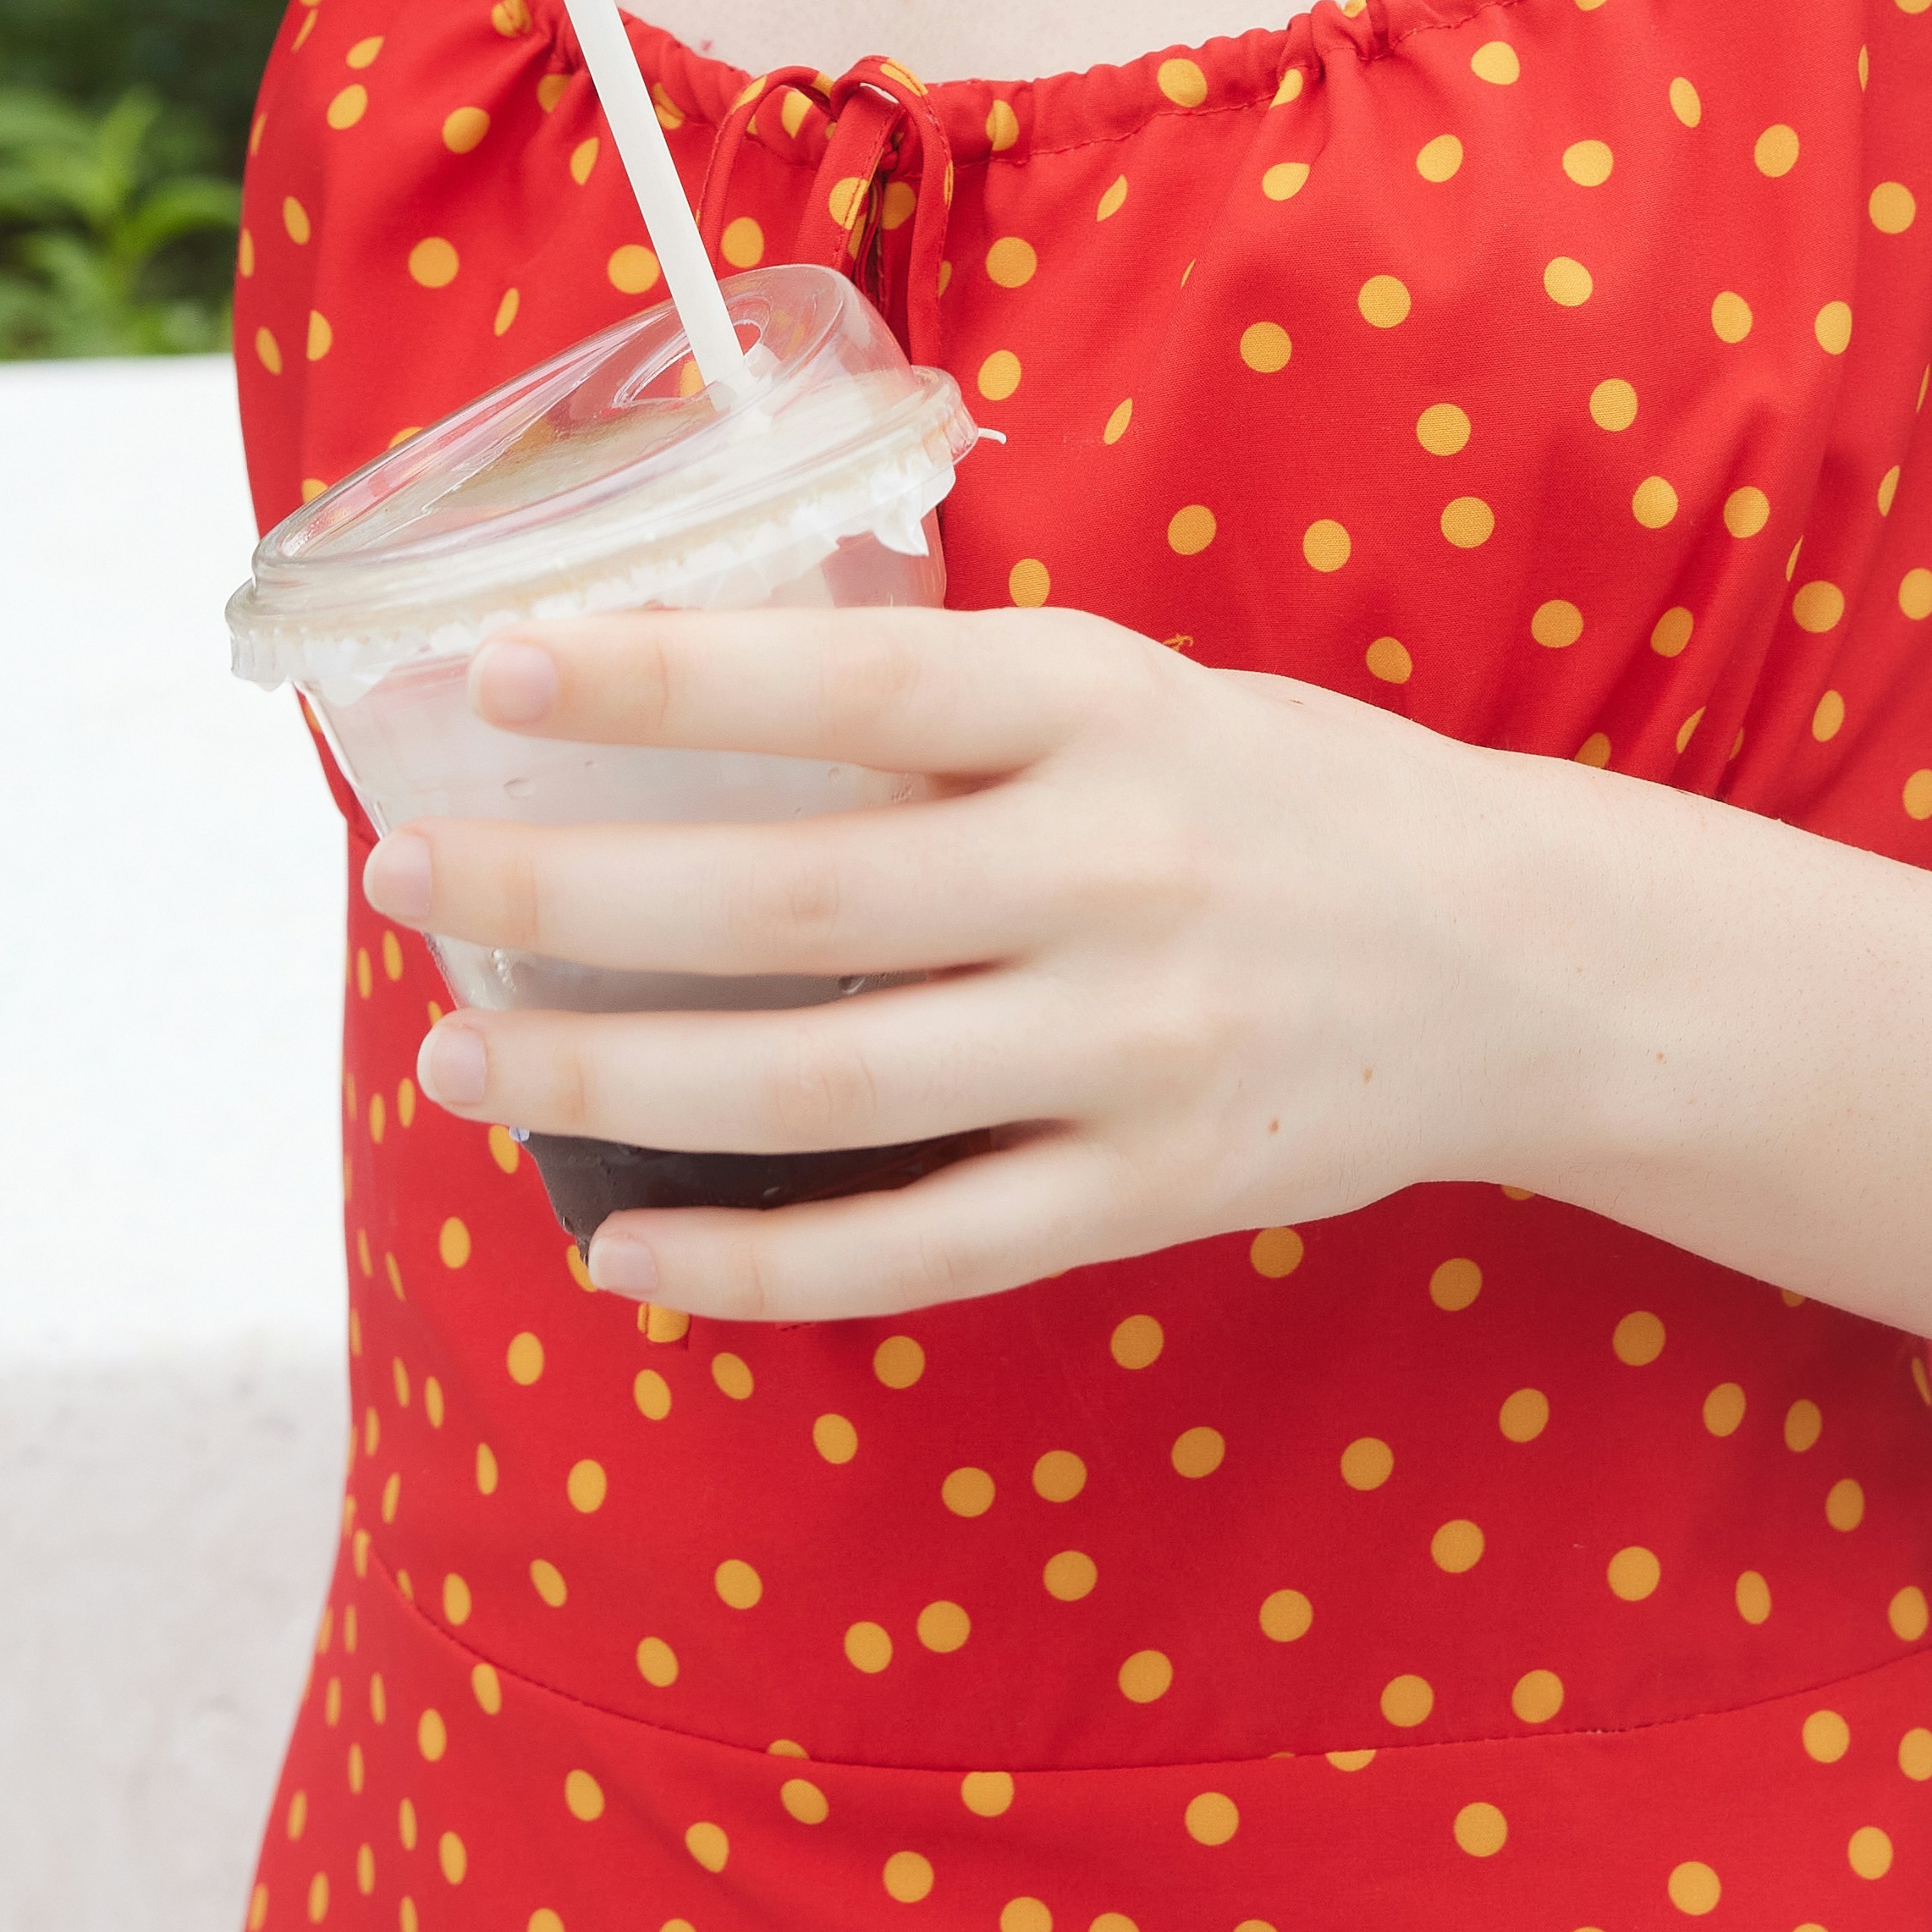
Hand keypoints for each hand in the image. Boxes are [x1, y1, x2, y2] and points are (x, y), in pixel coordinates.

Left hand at [360, 598, 1619, 1314]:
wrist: (1522, 960)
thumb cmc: (1280, 794)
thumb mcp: (1140, 691)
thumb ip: (953, 713)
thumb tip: (691, 696)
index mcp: (1104, 710)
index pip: (852, 691)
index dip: (667, 682)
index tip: (496, 672)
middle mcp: (1112, 876)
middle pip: (793, 907)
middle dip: (570, 899)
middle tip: (408, 886)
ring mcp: (1130, 1050)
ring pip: (823, 1090)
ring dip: (616, 1079)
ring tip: (466, 1064)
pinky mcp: (1146, 1191)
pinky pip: (913, 1248)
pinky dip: (750, 1259)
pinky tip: (619, 1243)